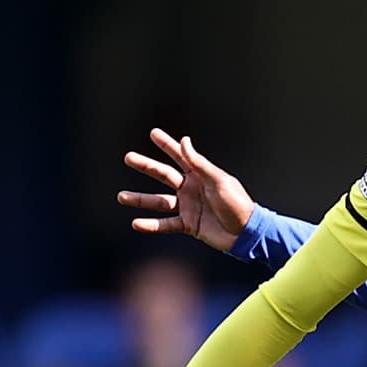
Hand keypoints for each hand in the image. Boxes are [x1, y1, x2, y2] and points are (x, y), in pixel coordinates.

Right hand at [118, 128, 253, 251]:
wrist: (245, 233)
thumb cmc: (237, 204)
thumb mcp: (218, 180)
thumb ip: (198, 163)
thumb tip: (184, 141)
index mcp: (200, 175)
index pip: (180, 156)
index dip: (167, 145)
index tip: (153, 133)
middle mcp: (191, 189)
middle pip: (163, 175)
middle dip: (146, 166)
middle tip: (128, 157)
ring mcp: (188, 207)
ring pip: (159, 202)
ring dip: (140, 199)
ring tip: (121, 197)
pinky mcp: (189, 225)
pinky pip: (166, 225)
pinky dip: (152, 225)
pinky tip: (136, 223)